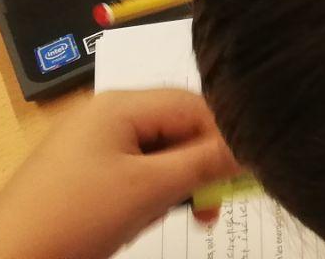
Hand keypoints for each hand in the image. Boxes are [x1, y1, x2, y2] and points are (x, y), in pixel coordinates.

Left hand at [0, 89, 239, 258]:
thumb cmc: (73, 221)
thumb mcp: (149, 190)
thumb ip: (205, 162)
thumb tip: (251, 146)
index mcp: (118, 104)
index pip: (193, 104)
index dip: (223, 138)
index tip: (241, 176)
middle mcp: (102, 114)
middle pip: (174, 127)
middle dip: (197, 166)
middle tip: (209, 207)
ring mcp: (85, 144)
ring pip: (154, 153)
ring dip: (173, 183)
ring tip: (172, 215)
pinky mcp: (75, 174)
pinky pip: (129, 171)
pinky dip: (146, 192)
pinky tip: (141, 218)